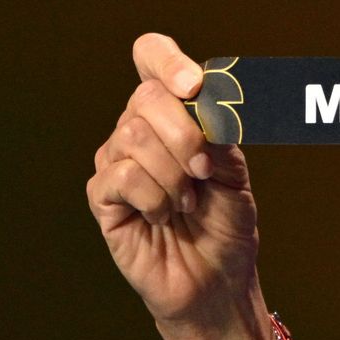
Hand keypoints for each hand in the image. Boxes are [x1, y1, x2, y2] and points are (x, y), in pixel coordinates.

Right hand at [87, 34, 271, 339]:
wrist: (219, 281)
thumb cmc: (227, 225)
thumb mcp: (235, 171)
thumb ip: (219, 131)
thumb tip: (203, 97)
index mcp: (174, 115)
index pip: (151, 58)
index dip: (166, 60)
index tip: (196, 84)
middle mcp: (140, 130)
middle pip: (147, 97)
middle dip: (188, 135)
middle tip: (206, 172)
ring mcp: (117, 162)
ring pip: (134, 135)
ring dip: (175, 174)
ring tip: (189, 202)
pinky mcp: (104, 197)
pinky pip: (122, 175)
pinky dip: (156, 197)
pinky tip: (166, 215)